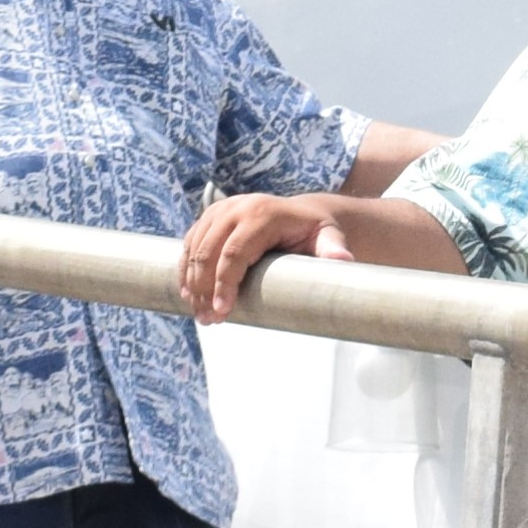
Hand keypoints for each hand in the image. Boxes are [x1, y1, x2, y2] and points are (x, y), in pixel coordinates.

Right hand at [180, 194, 354, 321]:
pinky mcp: (210, 215)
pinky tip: (187, 293)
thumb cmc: (315, 231)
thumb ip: (332, 248)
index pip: (235, 252)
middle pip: (209, 252)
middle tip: (208, 320)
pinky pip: (190, 242)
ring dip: (192, 282)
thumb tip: (343, 259)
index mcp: (263, 214)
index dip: (224, 283)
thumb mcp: (328, 237)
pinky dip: (185, 268)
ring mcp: (221, 209)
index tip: (222, 312)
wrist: (301, 212)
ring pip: (195, 248)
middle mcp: (237, 207)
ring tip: (199, 313)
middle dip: (204, 289)